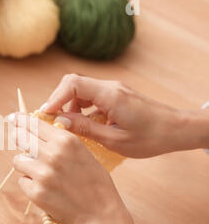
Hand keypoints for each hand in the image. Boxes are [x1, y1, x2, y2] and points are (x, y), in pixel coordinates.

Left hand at [9, 113, 136, 223]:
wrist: (100, 214)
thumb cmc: (94, 182)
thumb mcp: (82, 152)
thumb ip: (59, 140)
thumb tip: (35, 129)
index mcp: (66, 140)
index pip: (34, 123)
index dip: (21, 120)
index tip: (13, 118)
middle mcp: (52, 154)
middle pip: (20, 137)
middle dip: (18, 138)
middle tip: (19, 141)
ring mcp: (42, 174)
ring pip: (18, 160)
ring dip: (25, 164)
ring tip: (42, 173)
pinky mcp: (35, 192)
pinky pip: (22, 181)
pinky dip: (30, 184)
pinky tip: (45, 189)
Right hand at [42, 74, 208, 157]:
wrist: (178, 130)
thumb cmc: (151, 137)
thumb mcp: (115, 140)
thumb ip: (85, 129)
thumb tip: (60, 122)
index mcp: (110, 95)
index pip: (73, 84)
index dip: (55, 97)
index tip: (46, 115)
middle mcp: (110, 87)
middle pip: (74, 83)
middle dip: (59, 101)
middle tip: (53, 121)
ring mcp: (114, 90)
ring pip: (81, 90)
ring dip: (70, 106)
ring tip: (69, 127)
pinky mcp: (116, 96)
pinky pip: (91, 96)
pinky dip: (81, 108)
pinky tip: (83, 125)